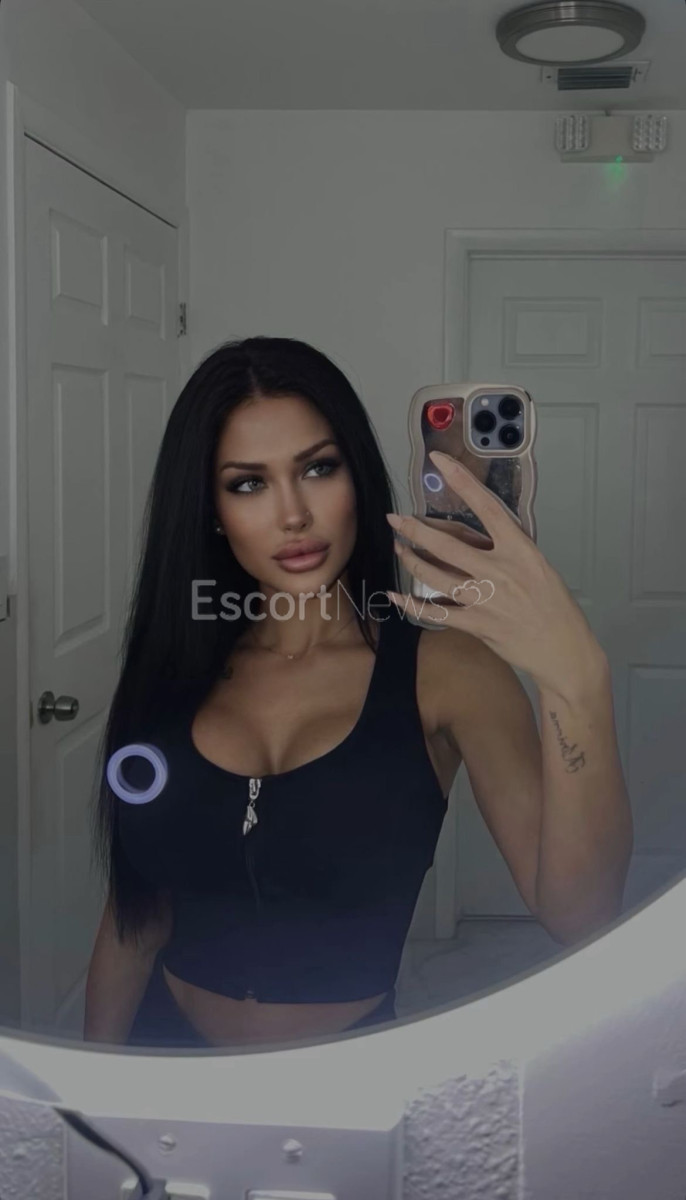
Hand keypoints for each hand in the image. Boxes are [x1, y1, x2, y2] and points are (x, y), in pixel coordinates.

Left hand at [385, 449, 604, 694]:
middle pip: (447, 545)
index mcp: (520, 549)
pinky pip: (437, 612)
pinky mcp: (478, 624)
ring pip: (437, 576)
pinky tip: (397, 596)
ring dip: (413, 561)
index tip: (440, 461)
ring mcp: (487, 599)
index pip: (486, 507)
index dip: (462, 481)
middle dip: (416, 530)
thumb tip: (475, 538)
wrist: (564, 649)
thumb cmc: (554, 606)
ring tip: (400, 549)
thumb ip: (507, 551)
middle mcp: (501, 570)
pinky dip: (414, 604)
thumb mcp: (538, 567)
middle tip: (395, 519)